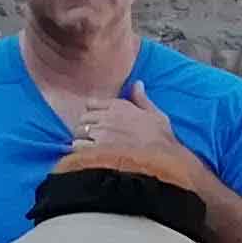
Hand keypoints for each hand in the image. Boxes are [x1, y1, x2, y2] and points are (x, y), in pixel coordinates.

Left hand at [52, 84, 204, 190]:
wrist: (163, 157)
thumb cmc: (162, 137)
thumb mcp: (155, 113)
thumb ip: (142, 98)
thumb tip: (137, 83)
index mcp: (119, 106)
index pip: (90, 104)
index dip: (92, 113)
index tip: (97, 122)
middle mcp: (107, 117)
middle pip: (82, 119)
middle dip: (85, 128)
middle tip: (93, 139)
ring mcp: (101, 133)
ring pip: (78, 133)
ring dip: (82, 141)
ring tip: (90, 149)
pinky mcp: (98, 150)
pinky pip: (77, 148)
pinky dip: (80, 153)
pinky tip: (87, 158)